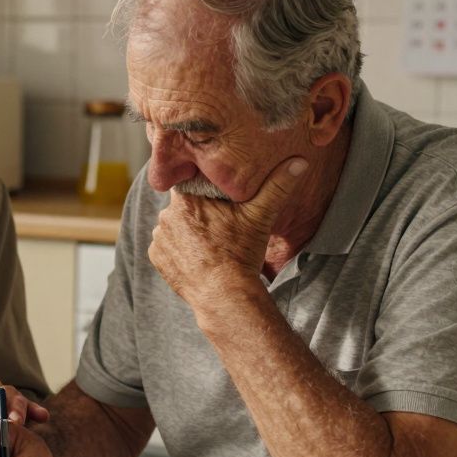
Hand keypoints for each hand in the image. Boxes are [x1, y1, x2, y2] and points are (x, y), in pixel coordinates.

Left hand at [149, 157, 307, 307]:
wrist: (224, 295)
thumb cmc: (241, 253)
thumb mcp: (261, 216)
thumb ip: (277, 185)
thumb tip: (300, 162)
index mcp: (187, 197)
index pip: (193, 183)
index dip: (207, 191)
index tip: (221, 203)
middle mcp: (166, 214)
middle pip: (184, 205)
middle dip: (198, 211)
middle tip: (219, 226)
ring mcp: (159, 237)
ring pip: (174, 224)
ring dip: (186, 230)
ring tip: (208, 243)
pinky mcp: (156, 257)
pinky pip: (166, 245)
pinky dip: (178, 248)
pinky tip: (197, 255)